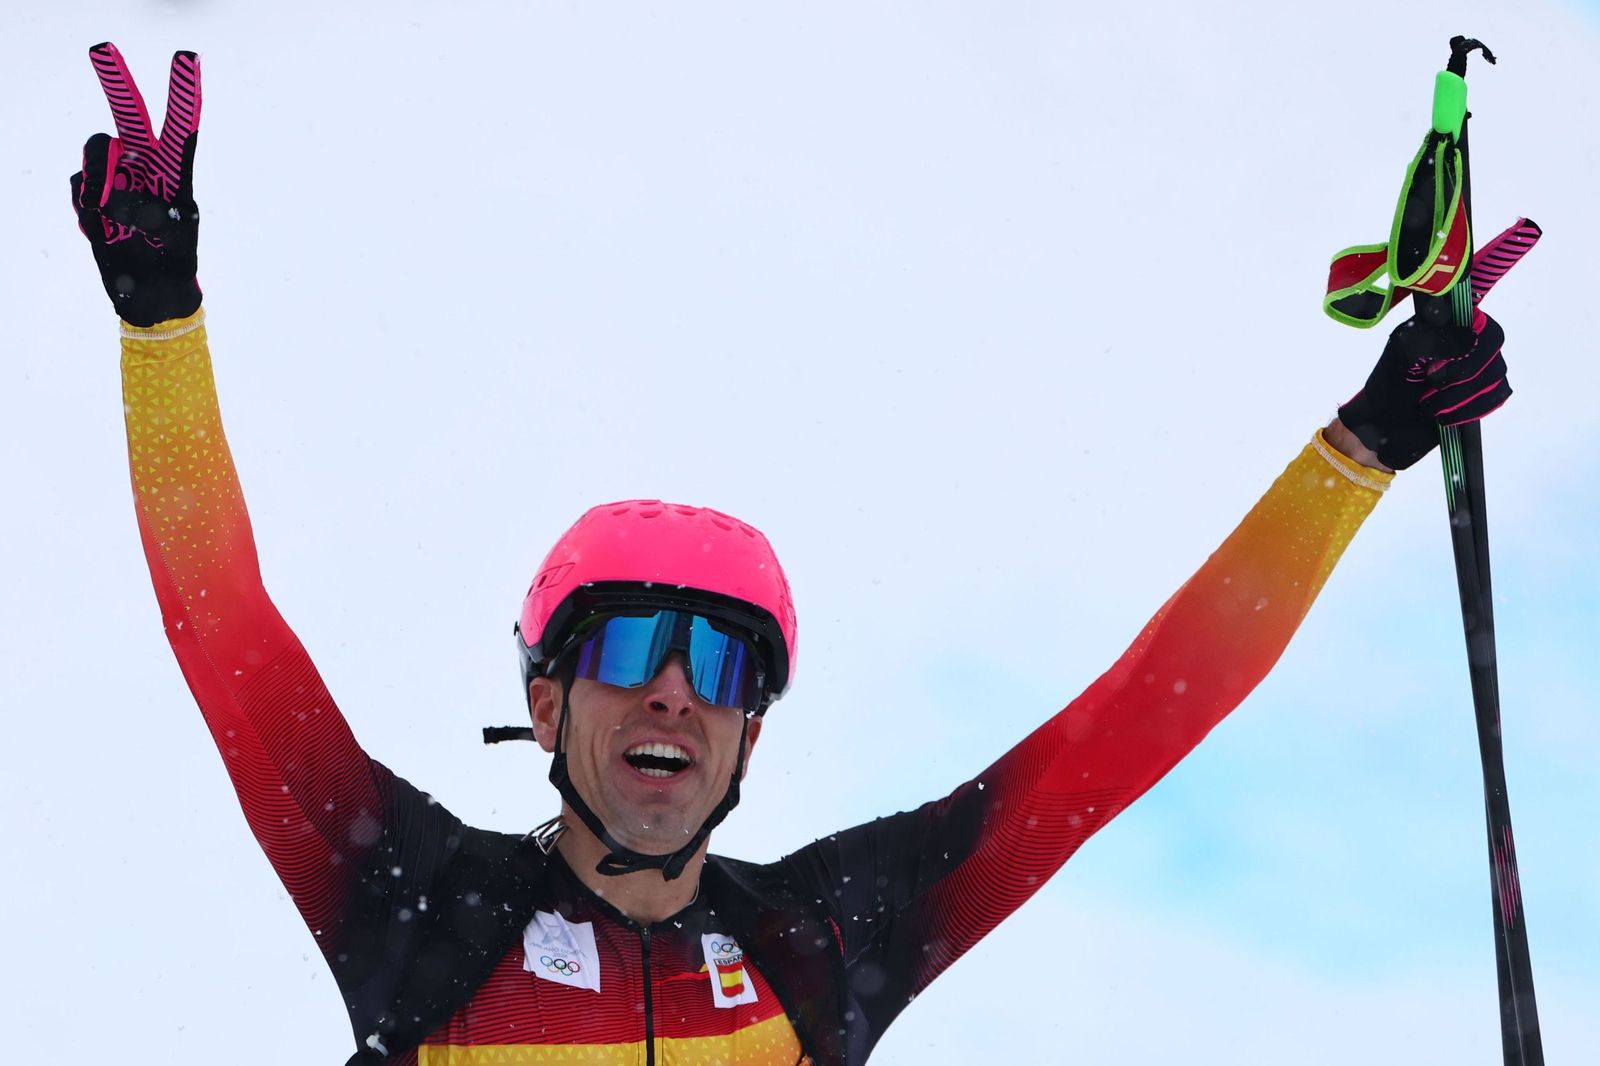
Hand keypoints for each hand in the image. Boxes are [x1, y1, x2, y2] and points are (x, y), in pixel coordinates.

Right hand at [69, 43, 202, 326]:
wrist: (148, 290)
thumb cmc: (172, 261)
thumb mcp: (174, 237)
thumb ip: (146, 210)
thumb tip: (109, 194)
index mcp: (175, 170)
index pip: (181, 125)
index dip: (183, 92)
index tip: (187, 59)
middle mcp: (144, 162)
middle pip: (129, 113)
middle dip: (116, 79)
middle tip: (102, 48)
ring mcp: (114, 173)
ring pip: (95, 150)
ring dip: (99, 181)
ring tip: (110, 216)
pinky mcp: (90, 190)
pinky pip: (80, 186)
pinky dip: (89, 211)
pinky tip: (104, 230)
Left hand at [1337, 308, 1508, 470]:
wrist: (1387, 423)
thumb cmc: (1390, 383)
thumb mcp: (1402, 354)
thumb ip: (1432, 340)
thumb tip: (1471, 340)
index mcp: (1448, 322)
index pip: (1480, 321)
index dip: (1464, 346)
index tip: (1433, 366)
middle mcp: (1469, 339)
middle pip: (1493, 346)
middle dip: (1460, 373)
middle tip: (1430, 384)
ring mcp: (1481, 365)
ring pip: (1496, 373)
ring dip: (1459, 395)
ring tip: (1430, 404)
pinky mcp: (1485, 391)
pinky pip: (1498, 396)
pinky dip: (1471, 410)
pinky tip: (1446, 416)